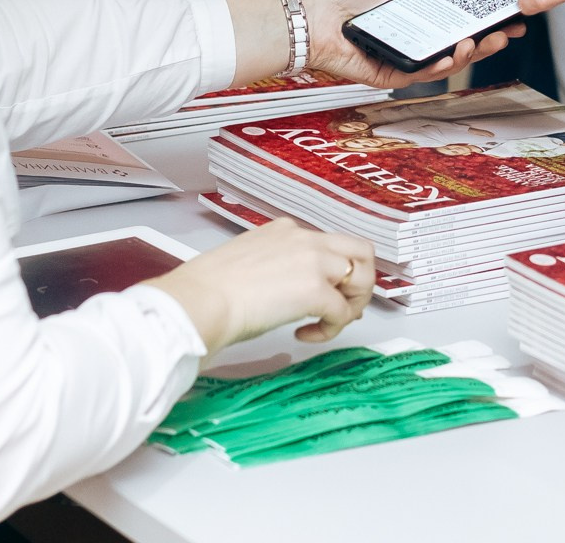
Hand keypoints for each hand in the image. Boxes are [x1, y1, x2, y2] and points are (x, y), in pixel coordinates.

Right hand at [142, 218, 377, 351]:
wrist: (201, 301)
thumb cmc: (209, 289)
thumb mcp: (247, 264)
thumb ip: (275, 269)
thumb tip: (286, 292)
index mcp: (286, 230)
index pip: (329, 243)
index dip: (336, 272)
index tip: (327, 294)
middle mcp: (305, 239)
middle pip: (361, 251)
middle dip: (360, 281)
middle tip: (344, 308)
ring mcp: (314, 261)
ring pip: (363, 276)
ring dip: (352, 304)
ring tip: (329, 323)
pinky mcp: (316, 290)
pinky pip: (342, 312)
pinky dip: (330, 329)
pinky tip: (305, 335)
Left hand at [294, 0, 518, 87]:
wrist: (310, 11)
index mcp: (411, 15)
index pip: (454, 20)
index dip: (480, 18)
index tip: (503, 13)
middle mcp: (410, 38)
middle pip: (456, 44)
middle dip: (486, 41)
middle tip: (506, 33)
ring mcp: (401, 57)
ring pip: (443, 63)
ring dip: (468, 55)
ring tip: (480, 42)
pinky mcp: (387, 74)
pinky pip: (418, 75)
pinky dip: (438, 67)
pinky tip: (452, 56)